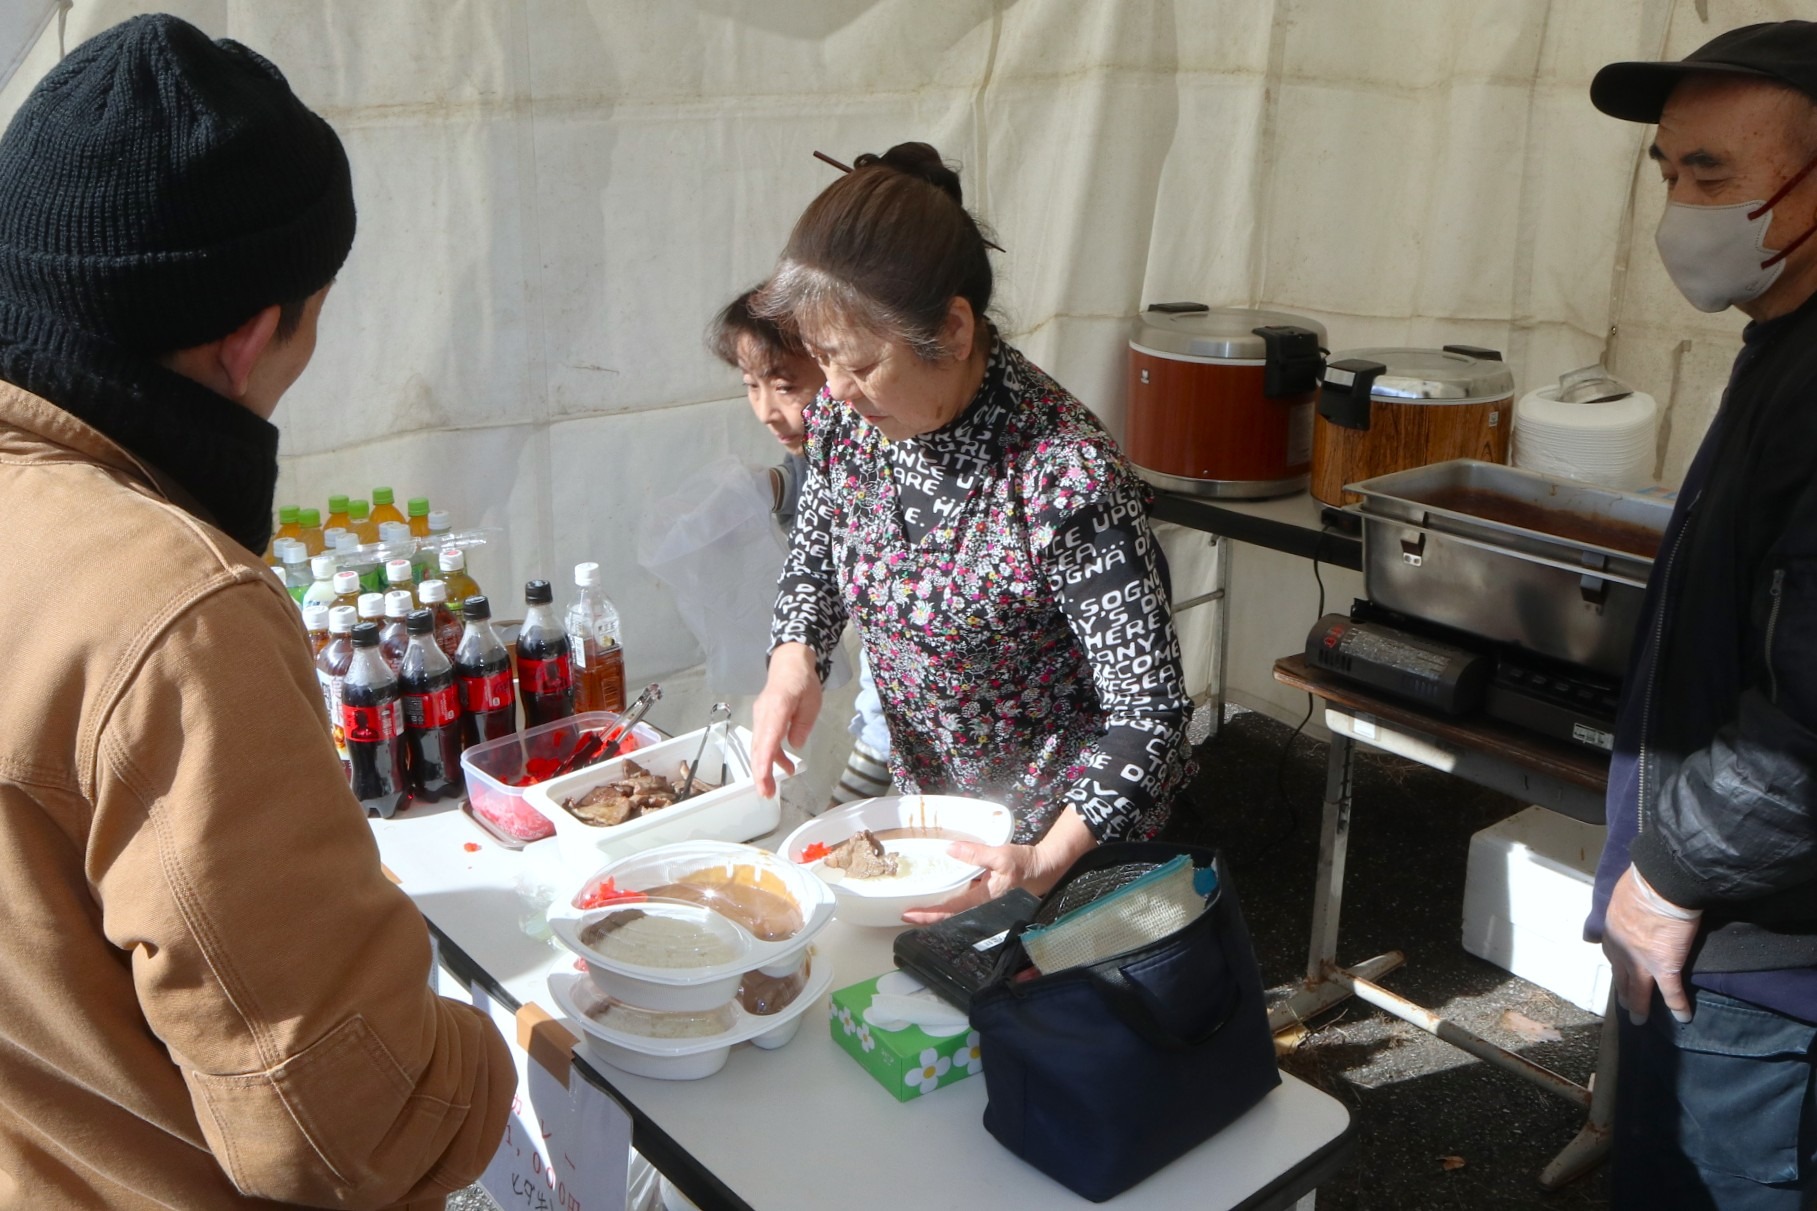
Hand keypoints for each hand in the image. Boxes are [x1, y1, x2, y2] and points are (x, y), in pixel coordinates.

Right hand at [750, 643, 821, 797]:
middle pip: (758, 747)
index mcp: (776, 708)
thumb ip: (802, 724)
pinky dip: (770, 757)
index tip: (763, 780)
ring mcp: (760, 718)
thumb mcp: (811, 701)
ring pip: (759, 747)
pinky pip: (763, 742)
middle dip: (760, 773)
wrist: (789, 663)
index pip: (767, 739)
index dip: (764, 762)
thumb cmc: (802, 681)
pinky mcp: (762, 721)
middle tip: (766, 794)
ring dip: (764, 769)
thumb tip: (794, 746)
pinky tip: (785, 767)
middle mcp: (763, 715)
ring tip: (772, 789)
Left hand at [899, 809, 1096, 923]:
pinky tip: (938, 894)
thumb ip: (975, 853)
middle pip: (949, 917)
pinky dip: (948, 901)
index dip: (929, 915)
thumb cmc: (1024, 864)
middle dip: (928, 917)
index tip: (909, 915)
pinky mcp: (985, 895)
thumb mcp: (1001, 855)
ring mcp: (983, 902)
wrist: (1043, 869)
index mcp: (983, 899)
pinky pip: (962, 901)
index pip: (950, 911)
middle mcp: (981, 905)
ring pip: (955, 911)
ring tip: (916, 907)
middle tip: (906, 914)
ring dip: (936, 910)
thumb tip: (950, 849)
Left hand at [1602, 864, 1701, 1024]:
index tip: (1619, 972)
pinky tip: (1683, 1017)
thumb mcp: (1624, 893)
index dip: (1617, 964)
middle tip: (1624, 1006)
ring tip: (1639, 1019)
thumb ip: (1626, 903)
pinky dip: (1678, 1006)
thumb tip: (1633, 899)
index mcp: (1612, 930)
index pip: (1613, 953)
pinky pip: (1671, 992)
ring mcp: (1641, 961)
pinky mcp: (1664, 966)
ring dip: (1638, 1005)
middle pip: (1621, 975)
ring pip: (1638, 989)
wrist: (1660, 886)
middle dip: (1622, 991)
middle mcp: (1621, 949)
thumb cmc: (1644, 883)